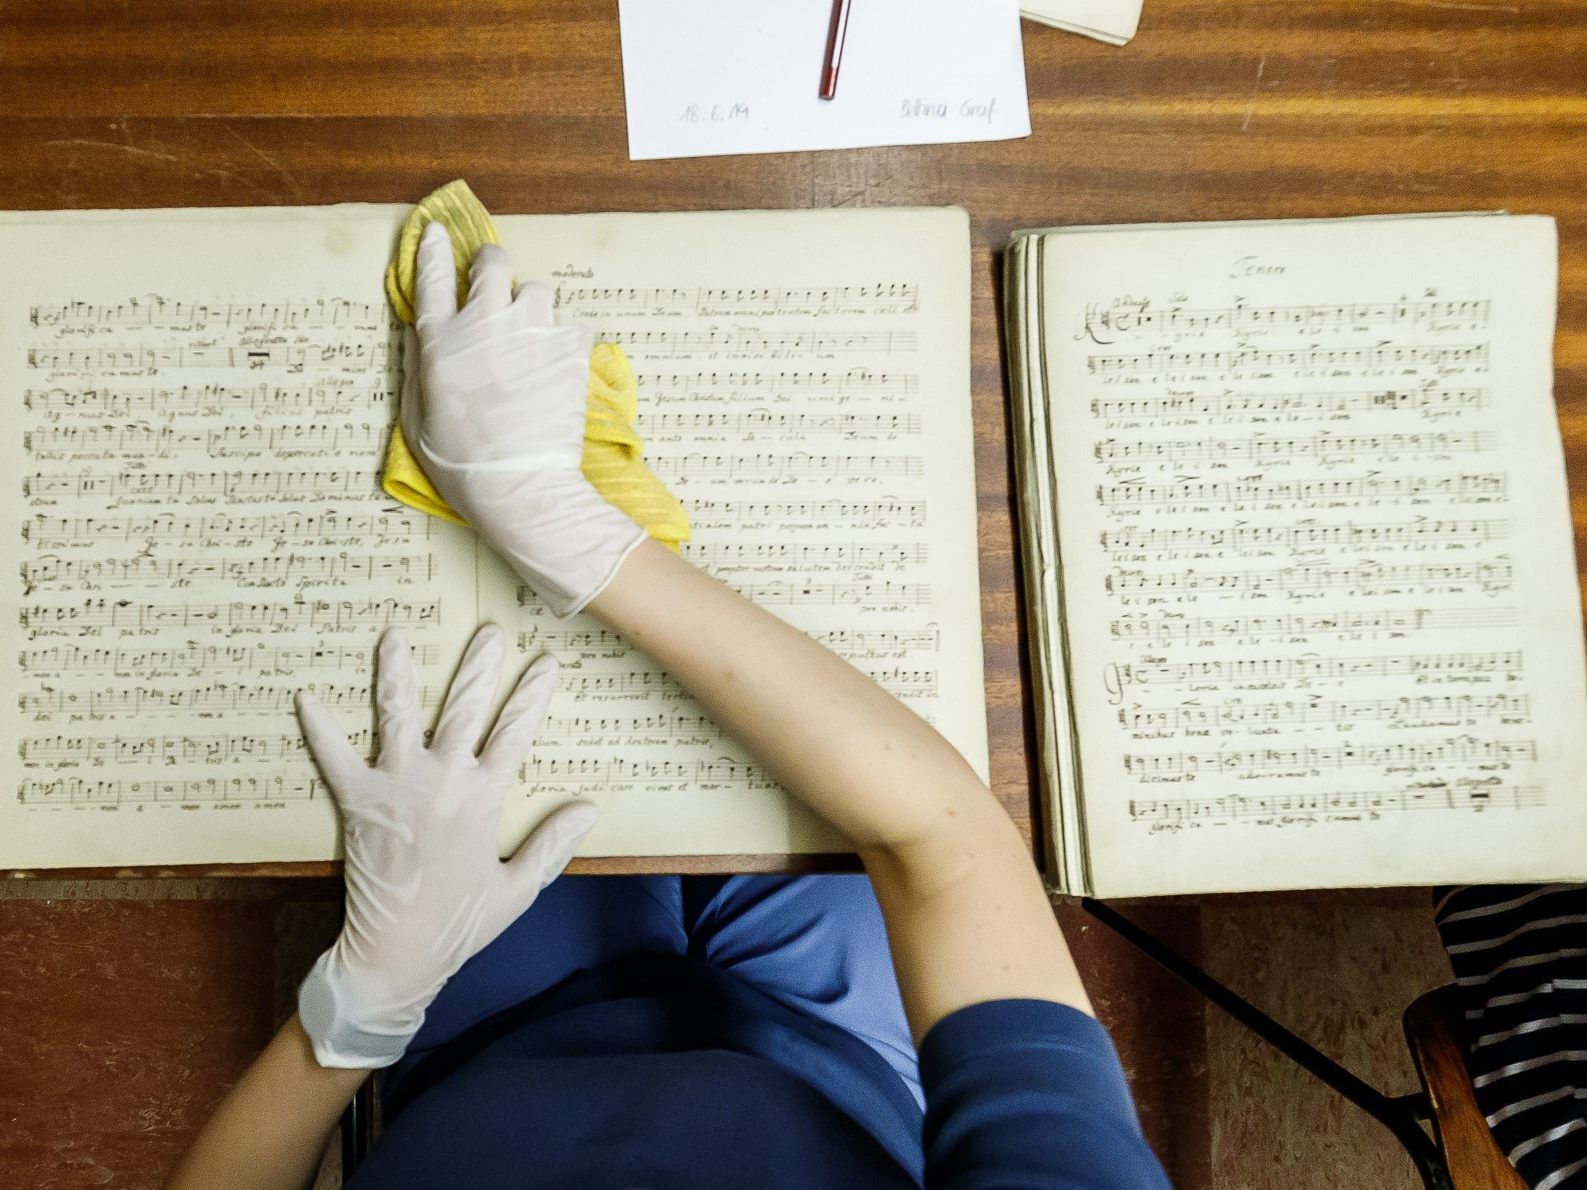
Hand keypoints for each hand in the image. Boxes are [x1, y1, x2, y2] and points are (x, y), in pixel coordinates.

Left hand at [295, 625, 597, 1067]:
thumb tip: (588, 807)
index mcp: (484, 798)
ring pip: (398, 714)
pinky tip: (305, 698)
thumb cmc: (461, 924)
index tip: (545, 660)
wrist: (398, 952)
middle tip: (488, 630)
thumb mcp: (519, 888)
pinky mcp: (358, 801)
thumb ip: (552, 844)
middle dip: (478, 666)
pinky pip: (334, 758)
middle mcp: (442, 780)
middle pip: (464, 709)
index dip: (532, 695)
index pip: (515, 733)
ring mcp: (397, 786)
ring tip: (394, 634)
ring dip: (397, 671)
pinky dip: (319, 729)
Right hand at [403, 221, 645, 616]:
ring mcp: (531, 330)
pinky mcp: (569, 347)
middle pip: (493, 262)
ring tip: (533, 339)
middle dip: (492, 265)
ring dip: (533, 307)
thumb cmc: (462, 464)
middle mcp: (484, 323)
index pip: (431, 277)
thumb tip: (426, 342)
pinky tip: (561, 367)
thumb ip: (423, 369)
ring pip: (537, 289)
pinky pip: (571, 326)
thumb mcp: (420, 417)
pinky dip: (565, 341)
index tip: (438, 233)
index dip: (434, 250)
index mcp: (440, 341)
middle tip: (495, 280)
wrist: (520, 483)